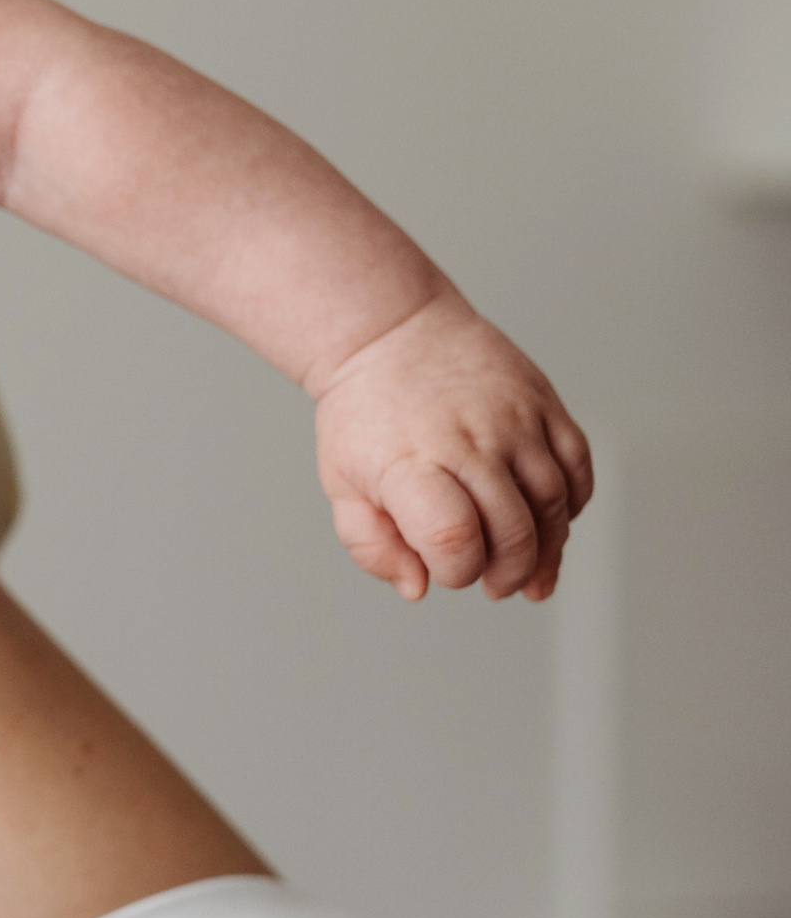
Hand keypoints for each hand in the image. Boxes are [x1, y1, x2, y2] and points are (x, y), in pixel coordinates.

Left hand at [310, 292, 593, 603]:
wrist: (390, 330)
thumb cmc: (365, 414)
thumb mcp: (342, 482)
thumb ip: (372, 545)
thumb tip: (419, 587)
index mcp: (411, 464)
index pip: (453, 537)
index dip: (458, 572)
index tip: (448, 570)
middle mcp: (468, 440)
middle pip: (513, 530)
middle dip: (509, 573)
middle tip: (496, 585)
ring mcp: (511, 418)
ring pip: (553, 503)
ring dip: (549, 549)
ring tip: (530, 569)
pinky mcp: (541, 401)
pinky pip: (577, 464)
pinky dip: (573, 503)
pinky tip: (551, 522)